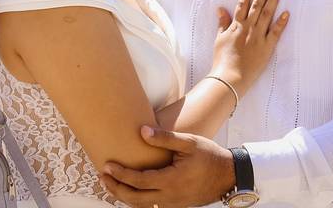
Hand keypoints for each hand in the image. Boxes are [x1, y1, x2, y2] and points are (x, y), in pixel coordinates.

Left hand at [101, 126, 234, 207]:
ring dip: (125, 197)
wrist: (229, 175)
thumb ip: (165, 138)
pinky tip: (132, 191)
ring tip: (112, 184)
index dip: (121, 175)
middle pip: (136, 199)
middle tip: (103, 177)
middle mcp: (171, 196)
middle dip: (116, 189)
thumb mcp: (188, 142)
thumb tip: (142, 131)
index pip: (139, 181)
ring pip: (143, 207)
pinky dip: (139, 202)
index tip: (108, 166)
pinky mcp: (177, 206)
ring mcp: (174, 204)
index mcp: (172, 180)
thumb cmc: (209, 156)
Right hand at [210, 0, 288, 94]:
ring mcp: (259, 36)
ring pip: (267, 14)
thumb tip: (221, 8)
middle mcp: (248, 28)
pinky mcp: (267, 47)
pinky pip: (276, 32)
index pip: (242, 4)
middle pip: (257, 5)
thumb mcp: (219, 39)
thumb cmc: (222, 59)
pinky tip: (287, 12)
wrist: (230, 77)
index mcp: (236, 25)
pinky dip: (281, 22)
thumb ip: (222, 23)